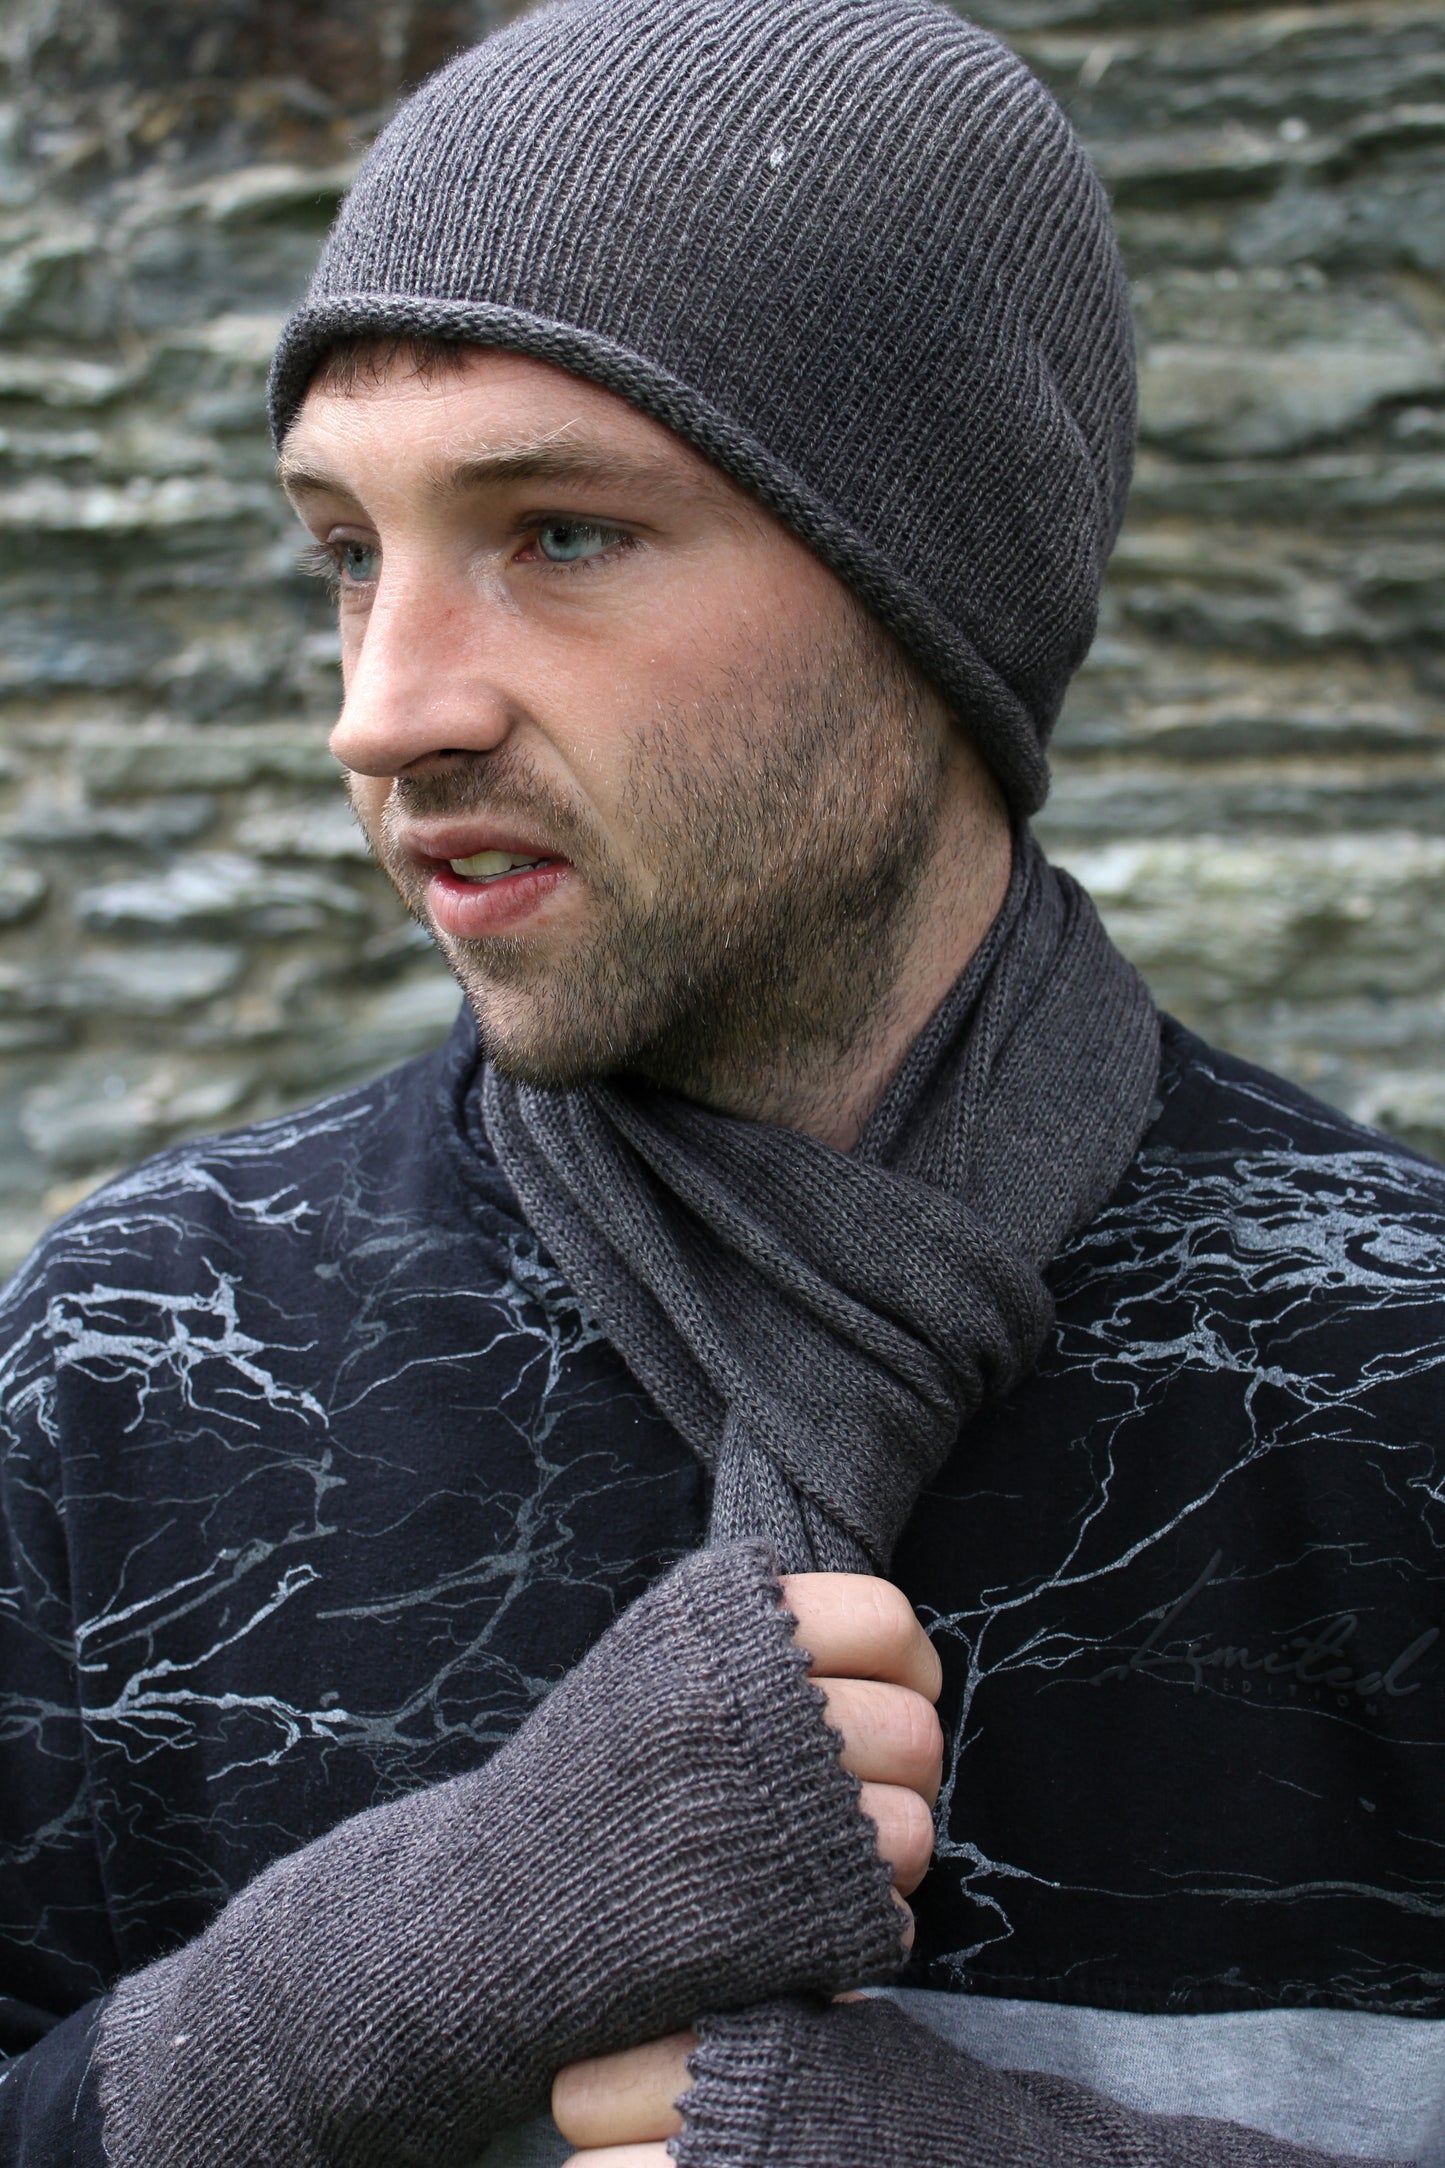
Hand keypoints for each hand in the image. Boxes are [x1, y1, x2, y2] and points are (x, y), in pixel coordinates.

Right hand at [550, 1572, 941, 2161]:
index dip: (902, 1667)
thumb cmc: (587, 1782)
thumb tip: (896, 1645)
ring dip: (881, 1856)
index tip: (880, 1698)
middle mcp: (752, 1703)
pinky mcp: (785, 1922)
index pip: (885, 1620)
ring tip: (814, 1861)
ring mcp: (772, 1813)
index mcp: (719, 1625)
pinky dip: (856, 1927)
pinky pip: (889, 1916)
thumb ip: (759, 1633)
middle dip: (894, 1772)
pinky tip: (793, 1920)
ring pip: (912, 1829)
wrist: (494, 1914)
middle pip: (914, 1730)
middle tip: (842, 1799)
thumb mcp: (650, 1658)